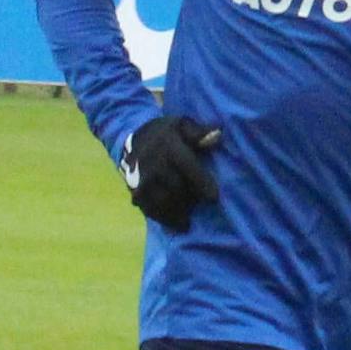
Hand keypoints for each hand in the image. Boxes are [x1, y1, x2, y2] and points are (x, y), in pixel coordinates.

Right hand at [120, 116, 219, 231]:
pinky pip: (148, 208)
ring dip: (176, 214)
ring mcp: (140, 177)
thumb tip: (218, 134)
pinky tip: (175, 224)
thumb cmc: (167, 133)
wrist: (132, 136)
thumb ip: (200, 133)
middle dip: (189, 202)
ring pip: (161, 202)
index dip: (202, 183)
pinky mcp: (133, 190)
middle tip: (200, 211)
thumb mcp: (183, 125)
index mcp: (169, 146)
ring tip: (187, 222)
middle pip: (175, 189)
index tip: (214, 198)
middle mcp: (153, 163)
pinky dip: (162, 218)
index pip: (188, 167)